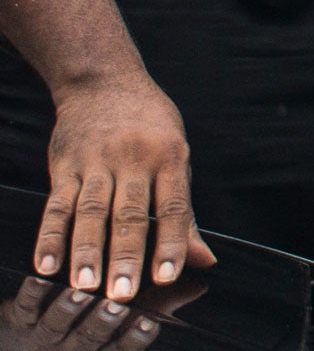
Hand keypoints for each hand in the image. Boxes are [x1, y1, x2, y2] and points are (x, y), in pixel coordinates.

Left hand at [0, 277, 159, 350]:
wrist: (23, 342)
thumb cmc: (91, 321)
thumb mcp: (133, 310)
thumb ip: (167, 291)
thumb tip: (207, 266)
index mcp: (103, 345)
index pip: (123, 346)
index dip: (134, 337)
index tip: (148, 323)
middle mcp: (74, 346)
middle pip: (90, 337)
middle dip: (103, 322)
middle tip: (115, 304)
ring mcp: (45, 334)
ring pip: (57, 324)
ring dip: (67, 310)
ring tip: (79, 291)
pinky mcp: (18, 318)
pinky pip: (24, 307)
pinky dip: (31, 293)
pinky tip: (39, 278)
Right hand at [38, 74, 213, 301]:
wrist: (105, 81)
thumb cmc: (151, 127)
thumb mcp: (177, 157)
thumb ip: (185, 213)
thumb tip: (205, 260)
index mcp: (170, 156)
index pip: (174, 206)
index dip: (171, 243)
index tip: (166, 277)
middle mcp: (134, 158)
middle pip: (130, 213)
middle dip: (126, 256)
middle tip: (122, 294)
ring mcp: (97, 161)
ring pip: (91, 211)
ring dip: (86, 251)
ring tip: (85, 286)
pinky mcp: (65, 165)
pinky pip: (57, 204)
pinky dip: (50, 236)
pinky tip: (46, 264)